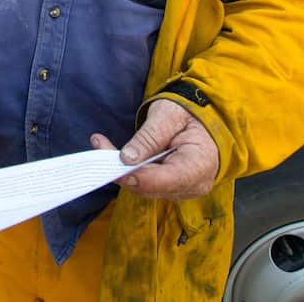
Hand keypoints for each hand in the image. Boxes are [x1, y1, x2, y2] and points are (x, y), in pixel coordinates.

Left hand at [90, 99, 218, 199]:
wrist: (205, 121)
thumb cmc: (190, 114)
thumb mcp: (170, 115)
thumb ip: (150, 137)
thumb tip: (126, 158)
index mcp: (200, 164)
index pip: (164, 180)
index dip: (135, 175)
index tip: (109, 161)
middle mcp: (193, 185)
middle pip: (150, 187)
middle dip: (121, 169)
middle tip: (99, 143)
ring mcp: (183, 190)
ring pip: (144, 189)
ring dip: (121, 170)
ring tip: (101, 144)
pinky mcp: (172, 189)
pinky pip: (146, 185)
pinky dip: (129, 171)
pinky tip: (113, 155)